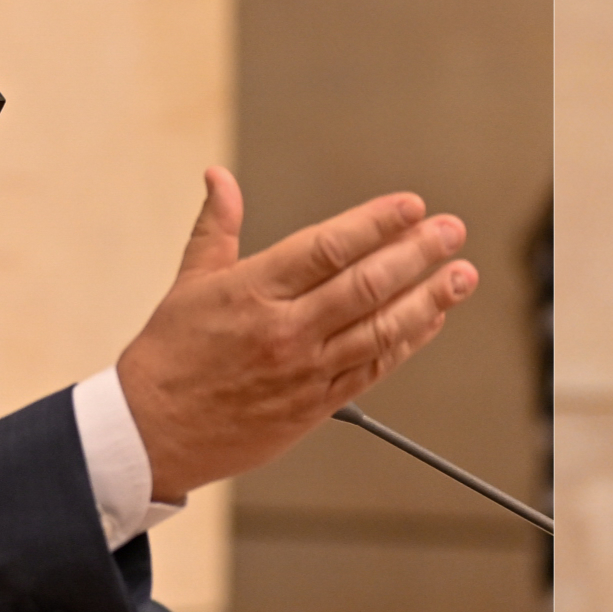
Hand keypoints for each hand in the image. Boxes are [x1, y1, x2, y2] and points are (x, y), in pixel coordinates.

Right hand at [118, 171, 477, 502]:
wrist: (151, 434)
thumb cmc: (169, 356)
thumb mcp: (190, 282)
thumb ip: (216, 226)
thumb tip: (219, 177)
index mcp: (253, 290)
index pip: (327, 247)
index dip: (375, 223)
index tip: (412, 206)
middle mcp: (285, 329)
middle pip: (366, 285)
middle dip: (417, 254)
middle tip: (452, 231)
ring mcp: (304, 370)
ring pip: (380, 330)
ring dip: (428, 300)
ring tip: (461, 275)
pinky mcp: (315, 405)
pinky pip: (372, 369)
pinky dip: (405, 343)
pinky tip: (431, 320)